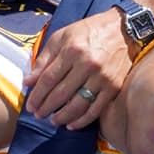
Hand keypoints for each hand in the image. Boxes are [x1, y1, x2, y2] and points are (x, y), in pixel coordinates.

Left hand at [24, 11, 133, 129]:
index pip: (48, 79)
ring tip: (53, 121)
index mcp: (72, 50)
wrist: (125, 29)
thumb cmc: (90, 31)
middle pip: (60, 94)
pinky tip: (72, 125)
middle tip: (38, 115)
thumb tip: (28, 82)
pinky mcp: (114, 86)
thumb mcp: (62, 36)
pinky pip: (96, 109)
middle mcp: (87, 64)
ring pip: (77, 105)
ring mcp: (102, 77)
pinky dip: (82, 120)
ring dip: (62, 117)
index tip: (30, 105)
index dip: (36, 95)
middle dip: (45, 108)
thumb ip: (44, 59)